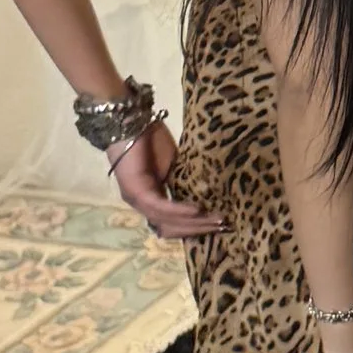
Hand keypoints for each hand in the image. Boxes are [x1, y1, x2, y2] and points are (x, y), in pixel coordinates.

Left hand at [110, 118, 222, 238]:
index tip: (219, 226)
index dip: (194, 228)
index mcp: (151, 200)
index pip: (172, 224)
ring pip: (166, 221)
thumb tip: (206, 193)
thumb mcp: (173, 166)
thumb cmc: (150, 141)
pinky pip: (161, 206)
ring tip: (215, 220)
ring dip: (192, 222)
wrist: (129, 124)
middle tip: (224, 227)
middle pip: (171, 227)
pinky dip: (179, 210)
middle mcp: (143, 205)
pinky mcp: (136, 192)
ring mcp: (137, 201)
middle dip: (198, 228)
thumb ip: (183, 181)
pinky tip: (197, 210)